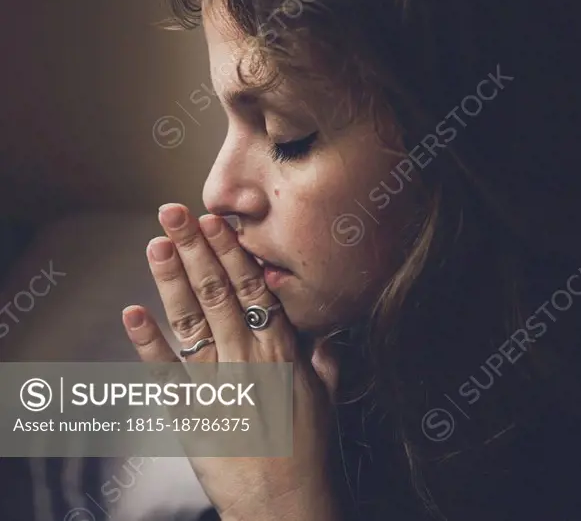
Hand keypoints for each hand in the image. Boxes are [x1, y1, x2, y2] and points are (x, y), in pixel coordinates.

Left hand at [122, 204, 343, 520]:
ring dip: (171, 279)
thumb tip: (320, 331)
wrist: (287, 506)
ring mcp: (216, 386)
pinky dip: (146, 341)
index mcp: (282, 352)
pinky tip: (133, 311)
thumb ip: (320, 358)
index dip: (231, 252)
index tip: (216, 220)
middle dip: (194, 249)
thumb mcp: (325, 397)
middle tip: (175, 212)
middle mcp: (247, 360)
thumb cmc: (311, 453)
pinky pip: (164, 372)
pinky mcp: (190, 414)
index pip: (253, 289)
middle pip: (217, 293)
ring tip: (156, 242)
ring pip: (191, 321)